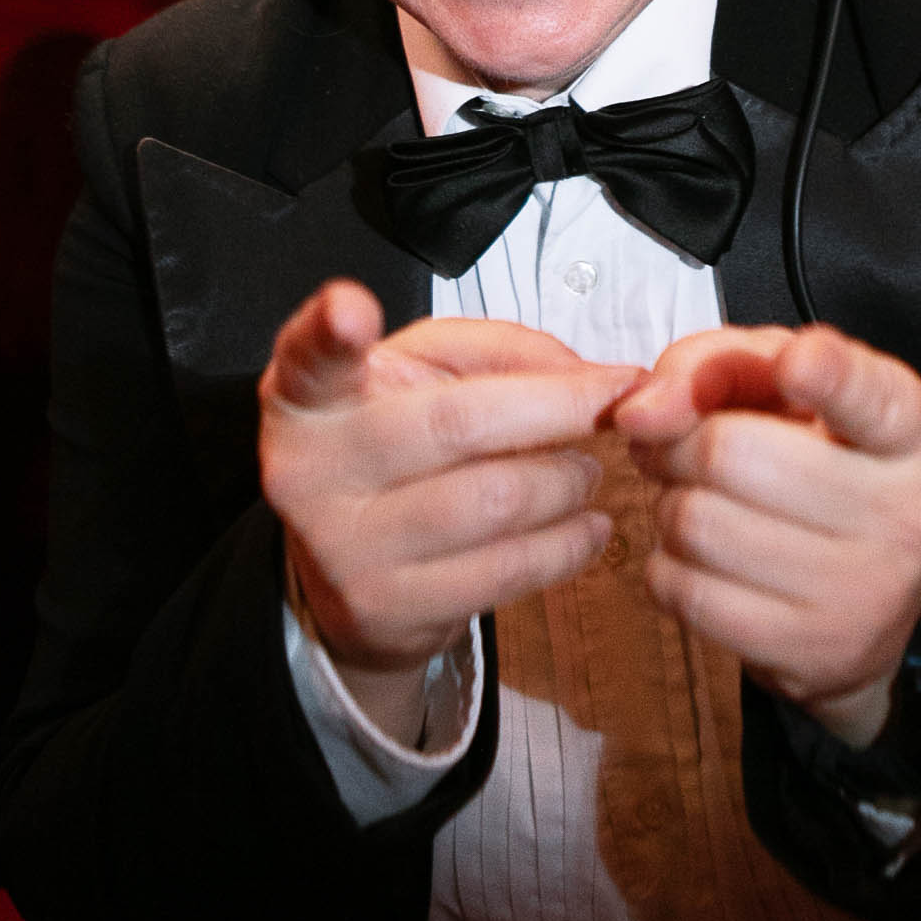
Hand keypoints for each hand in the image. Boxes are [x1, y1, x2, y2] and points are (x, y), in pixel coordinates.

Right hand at [260, 281, 634, 745]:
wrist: (344, 577)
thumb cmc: (393, 449)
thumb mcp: (420, 376)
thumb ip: (493, 351)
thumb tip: (582, 373)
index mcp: (310, 398)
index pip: (309, 359)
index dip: (328, 333)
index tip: (350, 312)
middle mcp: (313, 470)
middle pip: (456, 422)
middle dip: (560, 407)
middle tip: (611, 403)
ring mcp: (346, 547)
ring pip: (495, 500)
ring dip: (568, 479)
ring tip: (585, 469)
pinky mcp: (390, 608)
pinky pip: (505, 569)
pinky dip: (567, 543)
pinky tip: (584, 525)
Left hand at [614, 326, 920, 749]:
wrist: (866, 598)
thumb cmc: (818, 461)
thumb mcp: (785, 387)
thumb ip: (713, 366)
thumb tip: (641, 412)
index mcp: (918, 430)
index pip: (868, 395)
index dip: (826, 374)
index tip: (795, 365)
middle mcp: (909, 512)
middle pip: (730, 454)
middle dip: (677, 444)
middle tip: (679, 447)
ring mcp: (865, 590)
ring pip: (697, 524)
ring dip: (671, 505)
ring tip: (698, 501)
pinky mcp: (812, 649)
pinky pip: (686, 592)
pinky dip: (670, 566)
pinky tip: (701, 557)